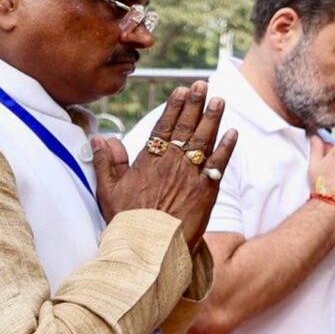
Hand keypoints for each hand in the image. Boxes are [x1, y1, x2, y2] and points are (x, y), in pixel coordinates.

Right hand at [97, 83, 235, 246]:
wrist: (150, 247)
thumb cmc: (127, 221)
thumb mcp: (108, 190)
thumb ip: (106, 161)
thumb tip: (101, 138)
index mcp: (149, 161)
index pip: (163, 127)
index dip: (174, 107)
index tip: (181, 90)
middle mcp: (172, 163)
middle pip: (186, 128)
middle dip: (195, 104)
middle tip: (203, 86)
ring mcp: (191, 175)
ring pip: (204, 141)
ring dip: (213, 119)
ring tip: (219, 100)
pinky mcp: (207, 190)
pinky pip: (219, 164)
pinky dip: (226, 147)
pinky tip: (233, 132)